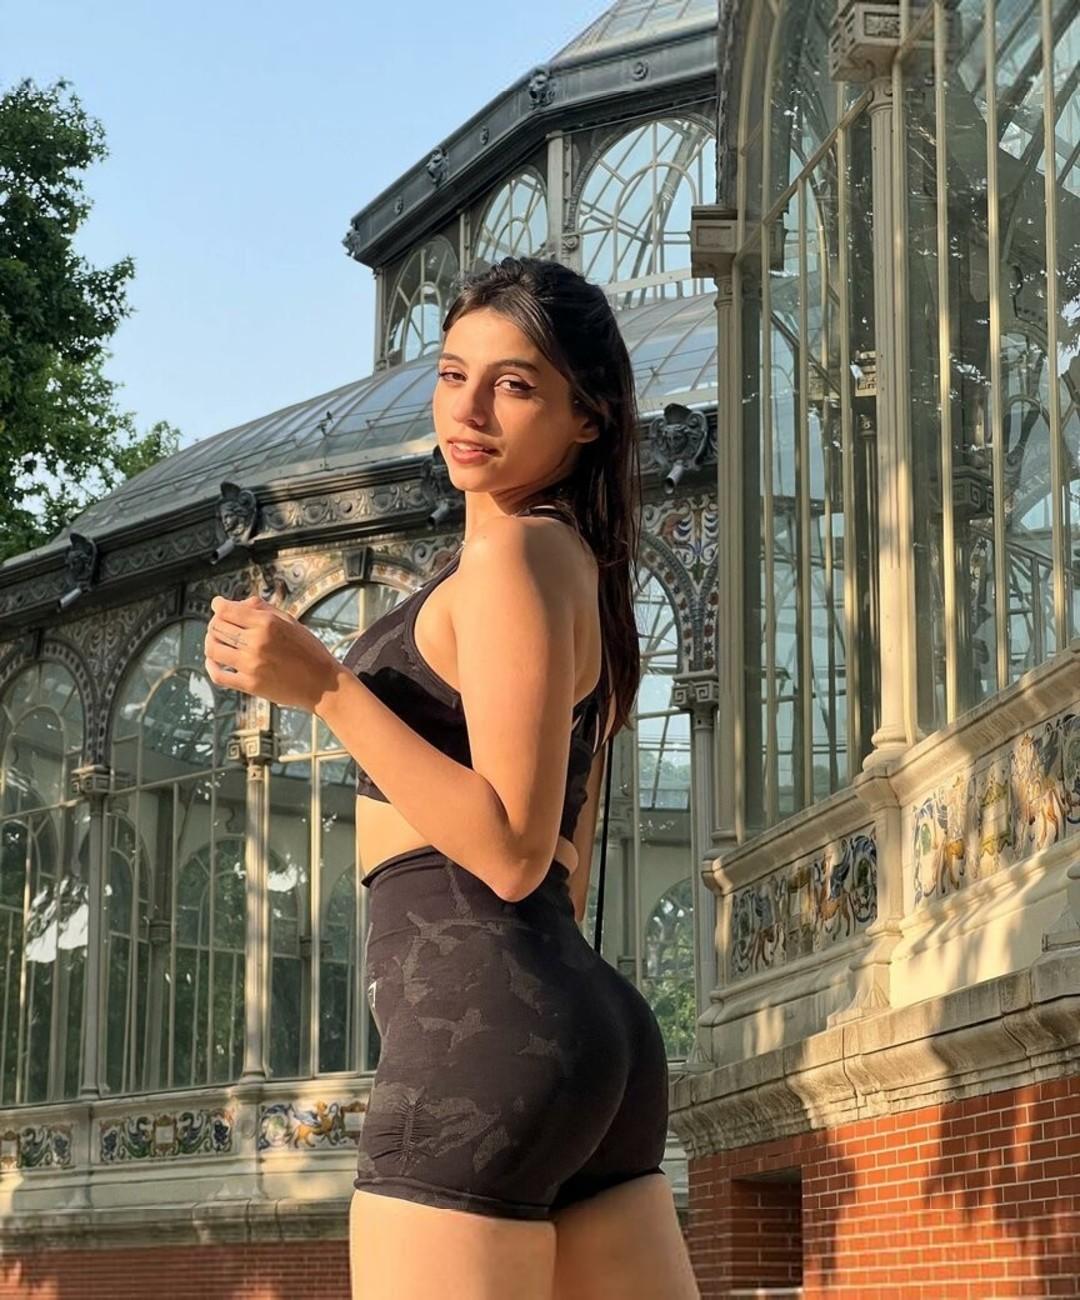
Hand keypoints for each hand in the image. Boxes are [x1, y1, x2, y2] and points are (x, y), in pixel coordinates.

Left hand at [204, 593, 341, 712]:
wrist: (323, 684)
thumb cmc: (309, 650)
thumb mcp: (291, 622)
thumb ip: (264, 609)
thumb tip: (238, 603)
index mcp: (267, 623)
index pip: (227, 610)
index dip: (218, 606)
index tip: (217, 605)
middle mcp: (257, 642)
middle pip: (217, 627)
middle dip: (214, 623)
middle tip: (218, 624)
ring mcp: (251, 665)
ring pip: (213, 649)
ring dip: (210, 642)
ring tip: (214, 641)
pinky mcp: (250, 685)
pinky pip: (218, 675)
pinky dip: (211, 667)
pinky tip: (213, 662)